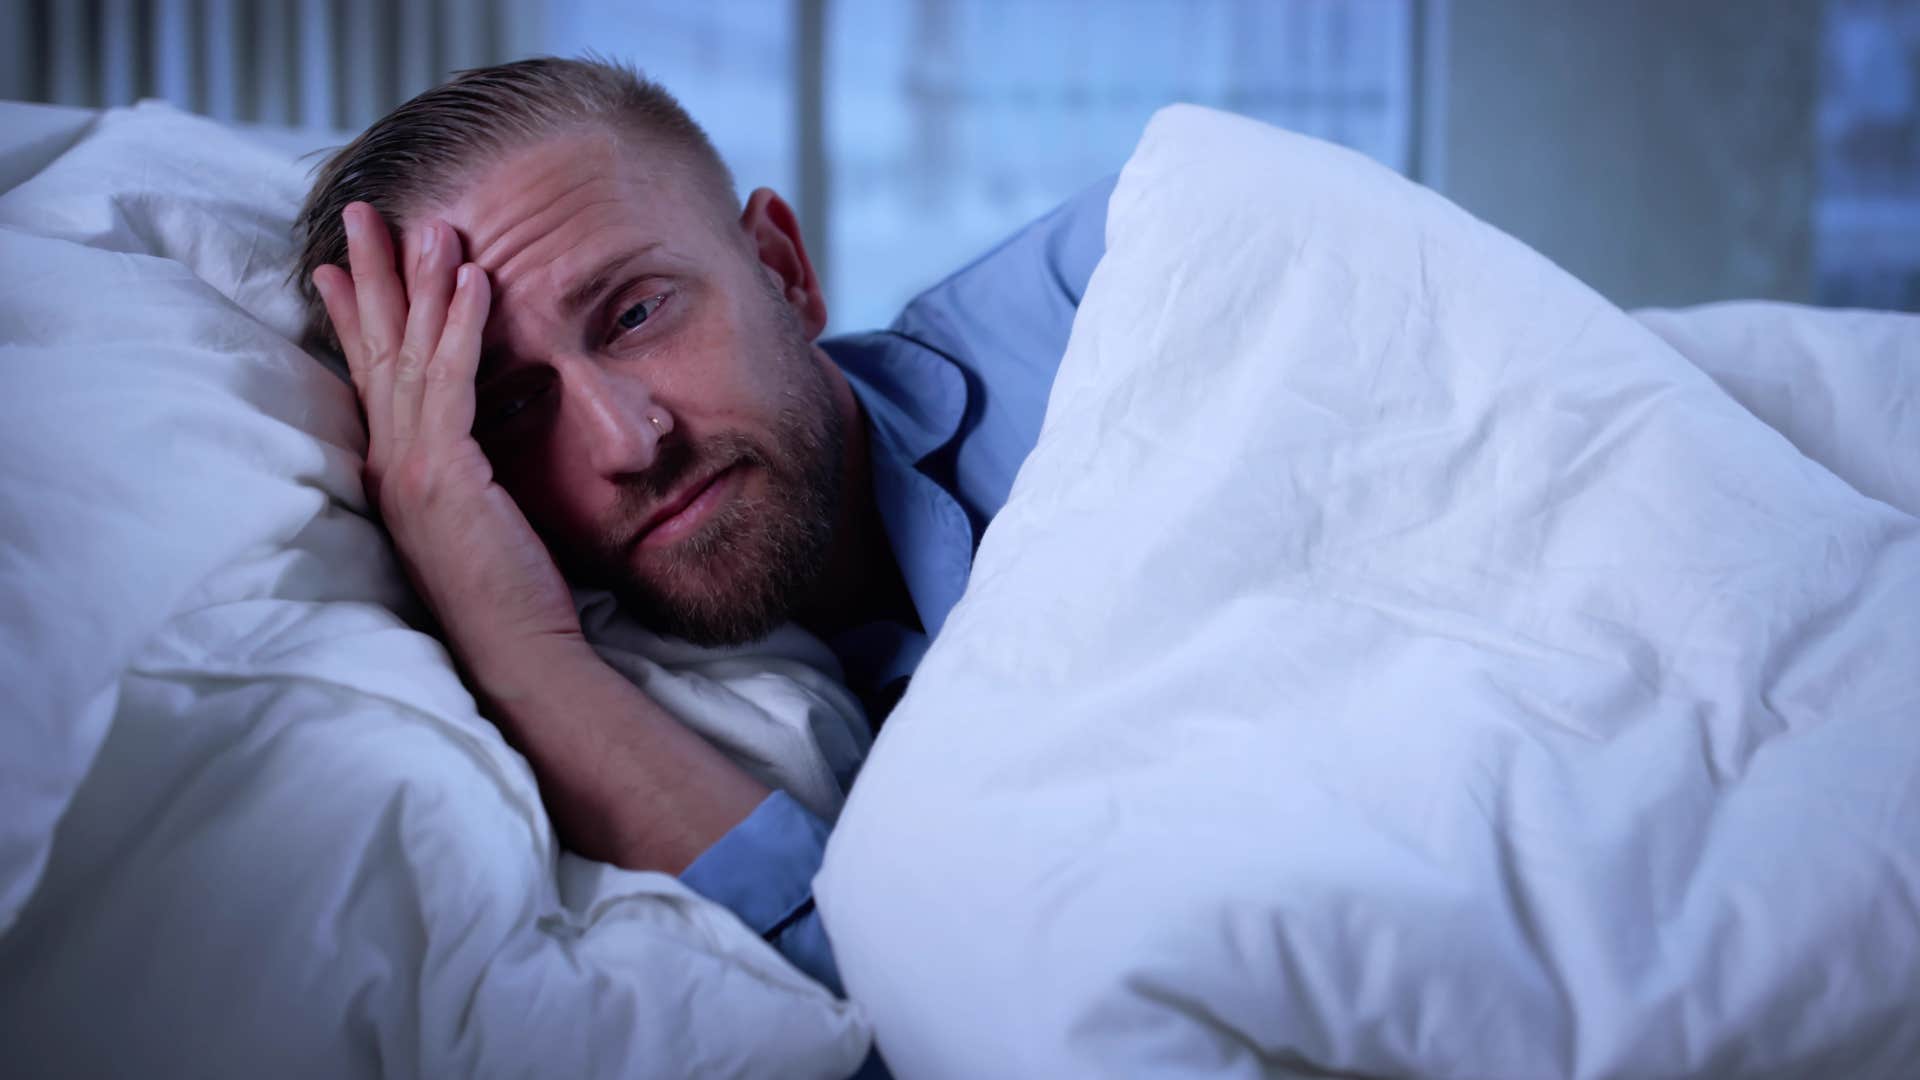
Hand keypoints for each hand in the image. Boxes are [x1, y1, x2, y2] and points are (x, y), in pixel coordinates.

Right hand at [312, 203, 583, 688]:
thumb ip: (464, 478)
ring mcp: (410, 468)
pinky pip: (452, 380)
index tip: (333, 268)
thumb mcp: (477, 522)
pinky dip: (461, 325)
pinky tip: (474, 279)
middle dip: (368, 277)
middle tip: (363, 214)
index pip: (368, 379)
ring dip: (418, 283)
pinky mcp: (445, 473)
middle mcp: (389, 464)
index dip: (352, 318)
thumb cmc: (508, 599)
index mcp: (393, 475)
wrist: (515, 655)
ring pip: (409, 354)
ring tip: (429, 223)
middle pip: (375, 351)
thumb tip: (472, 449)